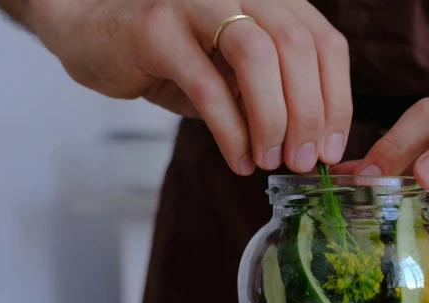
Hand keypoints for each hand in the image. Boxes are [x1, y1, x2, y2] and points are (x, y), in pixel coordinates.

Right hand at [26, 0, 351, 174]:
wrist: (91, 31)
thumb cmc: (167, 55)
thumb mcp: (228, 73)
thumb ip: (267, 96)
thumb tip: (308, 143)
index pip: (323, 42)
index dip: (336, 99)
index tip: (332, 148)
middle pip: (299, 47)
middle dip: (310, 115)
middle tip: (303, 162)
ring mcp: (196, 3)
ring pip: (259, 58)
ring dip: (274, 120)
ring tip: (270, 160)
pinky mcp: (157, 28)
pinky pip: (208, 86)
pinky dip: (231, 132)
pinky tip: (239, 160)